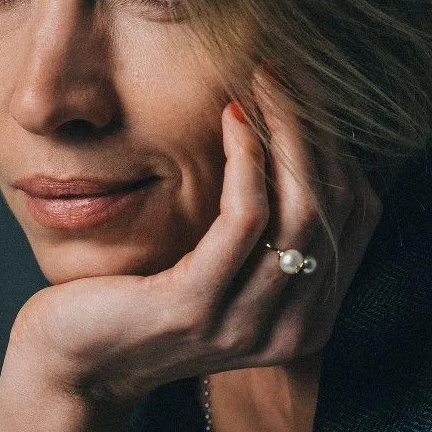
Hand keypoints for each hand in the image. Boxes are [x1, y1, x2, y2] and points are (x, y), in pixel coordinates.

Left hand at [8, 65, 382, 404]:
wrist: (77, 357)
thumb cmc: (147, 297)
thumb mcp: (222, 267)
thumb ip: (266, 234)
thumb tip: (292, 143)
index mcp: (308, 317)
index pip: (354, 216)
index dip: (337, 147)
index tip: (306, 96)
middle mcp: (292, 329)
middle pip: (332, 207)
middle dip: (313, 128)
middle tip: (283, 74)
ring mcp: (247, 324)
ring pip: (298, 208)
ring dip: (284, 132)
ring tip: (261, 82)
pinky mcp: (198, 305)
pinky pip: (244, 217)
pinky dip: (246, 159)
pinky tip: (232, 118)